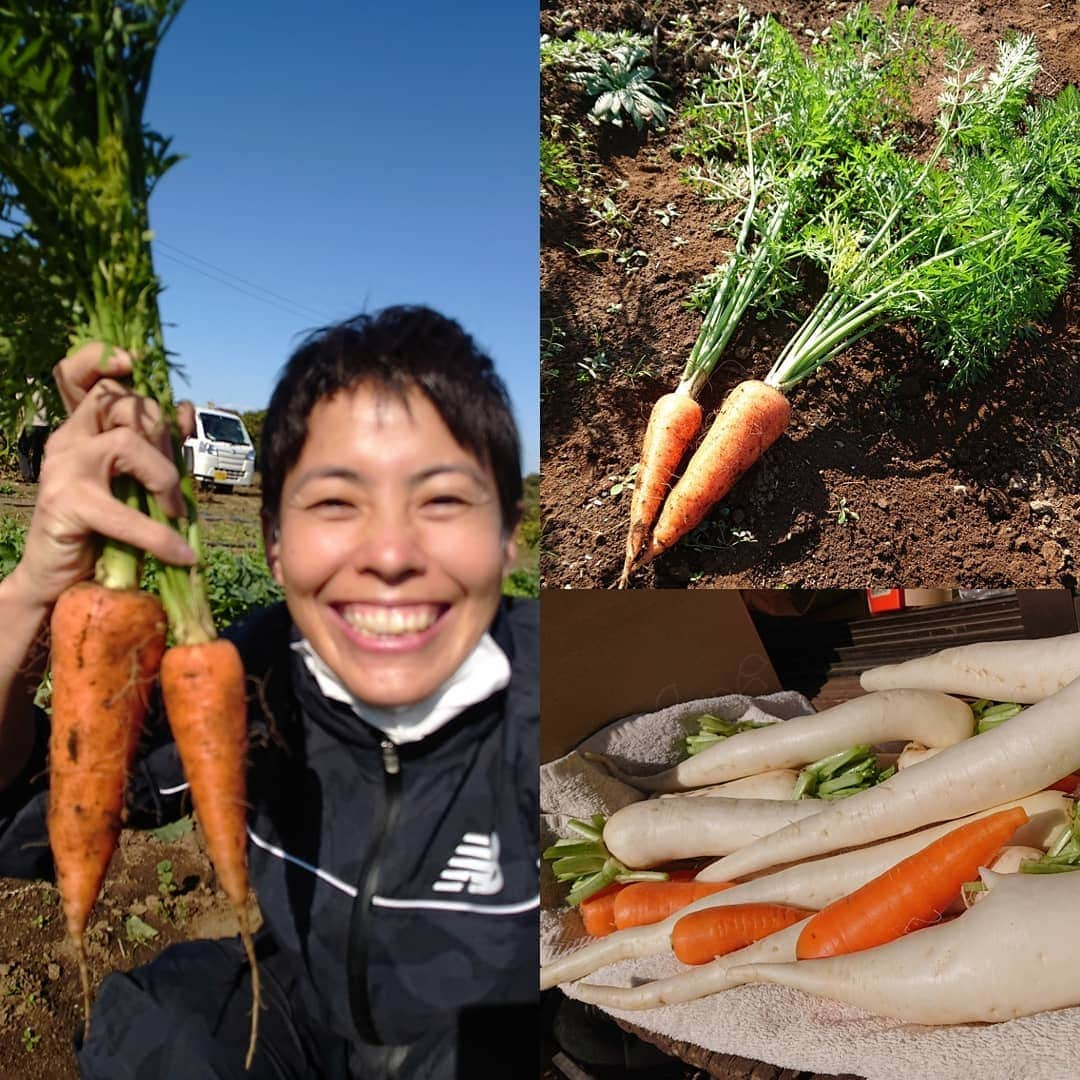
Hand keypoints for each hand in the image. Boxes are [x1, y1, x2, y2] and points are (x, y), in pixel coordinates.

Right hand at [14, 343, 196, 607]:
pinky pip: (125, 513)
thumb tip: (185, 408)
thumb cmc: (101, 530)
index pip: (93, 380)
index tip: (132, 362)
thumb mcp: (133, 481)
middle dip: (165, 442)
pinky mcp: (68, 504)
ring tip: (174, 513)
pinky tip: (181, 554)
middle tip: (173, 486)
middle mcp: (68, 440)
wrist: (57, 579)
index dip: (105, 360)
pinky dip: (160, 537)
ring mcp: (64, 469)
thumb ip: (155, 447)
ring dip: (165, 479)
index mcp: (82, 431)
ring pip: (128, 443)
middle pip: (128, 408)